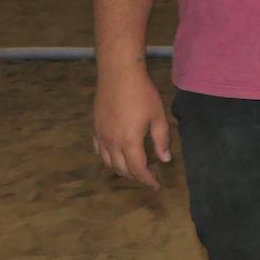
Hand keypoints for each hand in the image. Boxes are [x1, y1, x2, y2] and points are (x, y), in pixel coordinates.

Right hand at [92, 63, 170, 189]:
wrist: (118, 74)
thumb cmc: (142, 94)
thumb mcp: (158, 117)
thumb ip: (161, 140)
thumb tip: (164, 159)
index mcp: (129, 142)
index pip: (138, 170)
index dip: (147, 180)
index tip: (156, 185)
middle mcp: (111, 143)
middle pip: (122, 169)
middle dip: (136, 176)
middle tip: (148, 175)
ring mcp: (100, 136)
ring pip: (108, 162)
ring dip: (121, 169)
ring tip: (134, 166)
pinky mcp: (94, 128)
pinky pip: (98, 150)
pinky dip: (107, 157)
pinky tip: (115, 154)